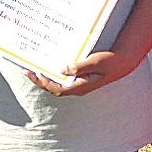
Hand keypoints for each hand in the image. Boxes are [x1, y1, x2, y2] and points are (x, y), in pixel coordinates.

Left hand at [24, 49, 141, 97]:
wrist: (124, 61)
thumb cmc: (111, 61)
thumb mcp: (95, 62)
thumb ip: (79, 67)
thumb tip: (62, 70)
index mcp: (81, 87)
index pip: (58, 89)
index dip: (45, 83)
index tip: (35, 73)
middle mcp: (79, 87)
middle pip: (54, 88)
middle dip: (40, 81)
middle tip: (27, 71)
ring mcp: (80, 83)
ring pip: (58, 83)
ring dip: (46, 77)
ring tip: (34, 67)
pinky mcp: (82, 78)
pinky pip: (64, 78)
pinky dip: (55, 72)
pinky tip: (50, 63)